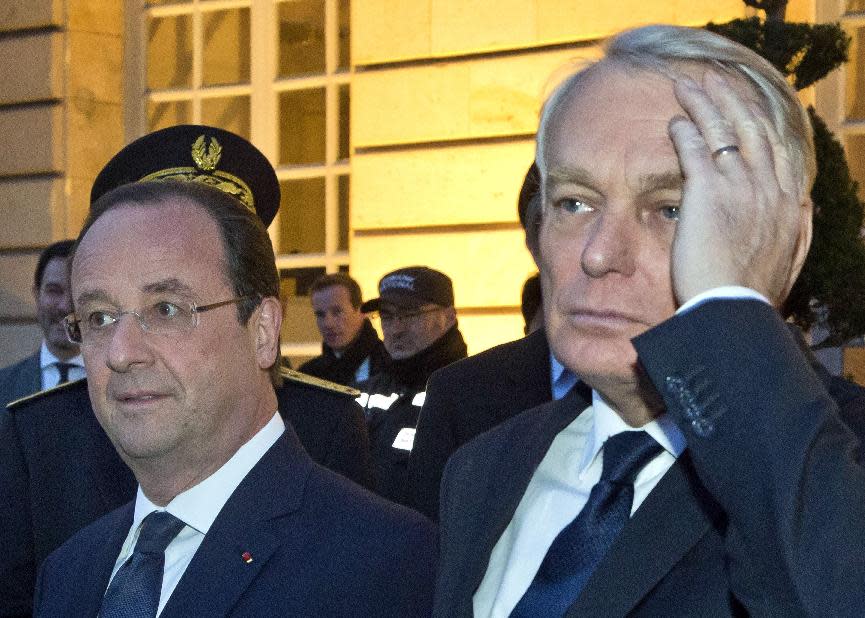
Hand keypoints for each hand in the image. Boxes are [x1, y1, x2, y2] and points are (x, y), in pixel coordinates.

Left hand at [667, 71, 811, 306]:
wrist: (732, 307)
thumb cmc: (753, 292)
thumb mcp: (788, 259)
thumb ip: (798, 229)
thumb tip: (806, 208)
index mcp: (786, 201)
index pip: (774, 147)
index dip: (758, 121)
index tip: (744, 105)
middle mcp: (767, 185)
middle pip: (751, 128)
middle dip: (731, 99)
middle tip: (713, 79)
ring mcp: (739, 185)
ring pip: (723, 130)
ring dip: (704, 103)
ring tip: (687, 85)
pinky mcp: (708, 191)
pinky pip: (695, 149)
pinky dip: (685, 131)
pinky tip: (675, 121)